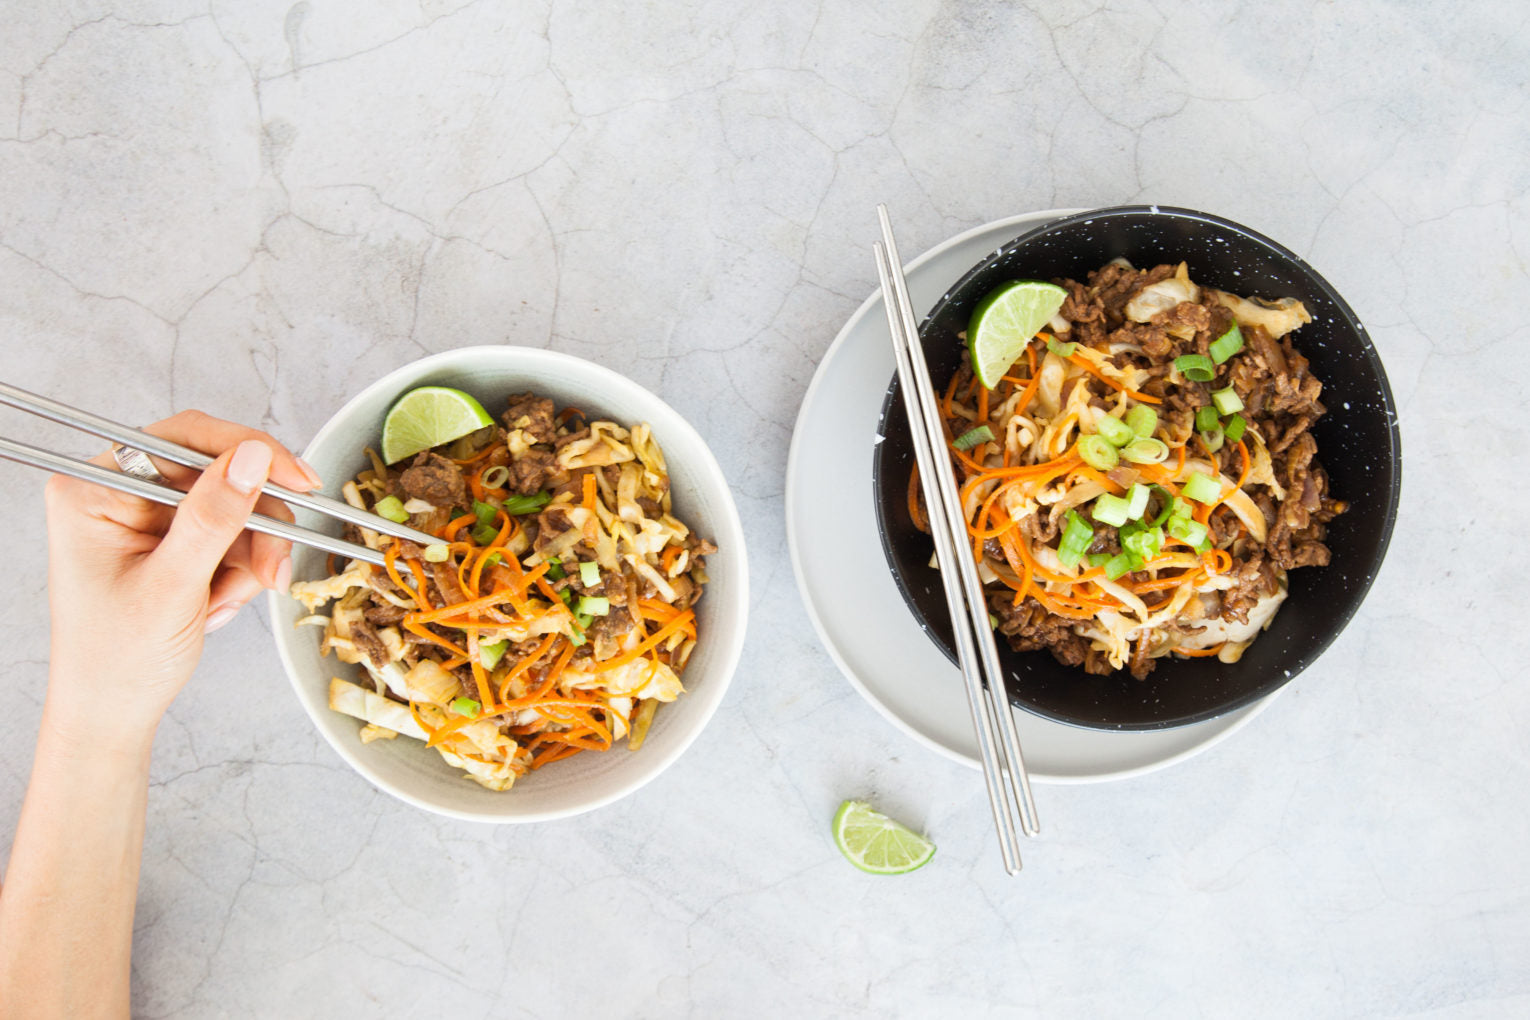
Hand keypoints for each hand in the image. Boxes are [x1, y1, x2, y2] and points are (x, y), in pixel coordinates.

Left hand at [42, 410, 320, 738]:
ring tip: (225, 604)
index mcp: (95, 490)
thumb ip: (214, 517)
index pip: (182, 440)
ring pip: (235, 508)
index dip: (247, 451)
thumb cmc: (116, 659)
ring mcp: (148, 517)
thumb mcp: (171, 586)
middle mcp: (120, 493)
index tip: (297, 478)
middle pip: (218, 475)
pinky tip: (217, 605)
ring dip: (248, 558)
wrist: (113, 711)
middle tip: (273, 571)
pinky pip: (233, 536)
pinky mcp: (173, 541)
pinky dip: (239, 572)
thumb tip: (254, 457)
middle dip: (254, 527)